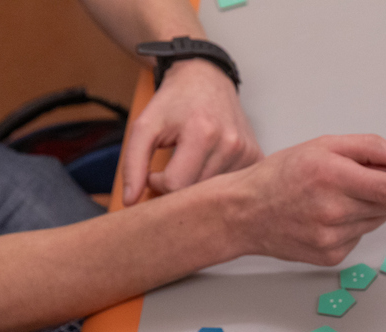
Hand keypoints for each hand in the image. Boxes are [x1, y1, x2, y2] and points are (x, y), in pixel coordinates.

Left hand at [121, 58, 261, 204]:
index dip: (158, 184)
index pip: (176, 185)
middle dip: (178, 186)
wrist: (207, 78)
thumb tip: (130, 200)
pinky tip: (210, 163)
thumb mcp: (145, 126)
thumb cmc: (175, 101)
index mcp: (202, 133)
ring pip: (214, 193)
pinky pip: (231, 185)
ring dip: (197, 184)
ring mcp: (246, 152)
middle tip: (171, 168)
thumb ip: (133, 163)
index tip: (155, 171)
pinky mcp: (255, 157)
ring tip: (191, 162)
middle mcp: (230, 144)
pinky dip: (216, 181)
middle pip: (196, 192)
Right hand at [225, 134, 385, 265]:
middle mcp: (333, 209)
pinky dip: (351, 226)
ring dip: (365, 208)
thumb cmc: (283, 175)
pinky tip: (324, 218)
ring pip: (376, 220)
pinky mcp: (331, 256)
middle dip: (382, 189)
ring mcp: (332, 237)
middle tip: (351, 180)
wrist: (245, 212)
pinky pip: (360, 237)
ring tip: (330, 199)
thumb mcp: (323, 146)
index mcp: (333, 176)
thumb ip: (369, 148)